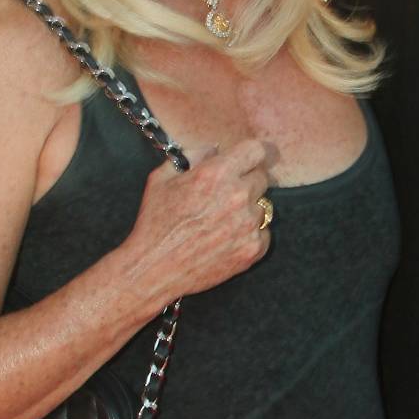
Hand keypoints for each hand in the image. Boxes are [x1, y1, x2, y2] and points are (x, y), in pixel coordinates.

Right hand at [123, 138, 272, 302]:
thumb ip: (191, 156)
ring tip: (221, 222)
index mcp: (217, 173)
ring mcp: (248, 224)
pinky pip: (263, 233)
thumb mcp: (162, 178)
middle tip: (223, 197)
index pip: (256, 150)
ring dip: (247, 210)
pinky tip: (226, 239)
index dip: (248, 155)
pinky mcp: (253, 249)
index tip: (244, 162)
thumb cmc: (155, 223)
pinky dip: (250, 235)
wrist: (154, 267)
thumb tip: (213, 150)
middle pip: (261, 178)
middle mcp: (238, 196)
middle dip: (245, 183)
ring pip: (262, 206)